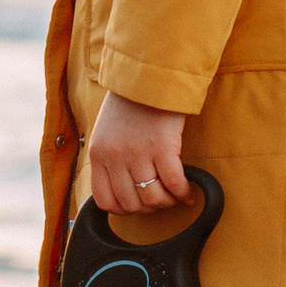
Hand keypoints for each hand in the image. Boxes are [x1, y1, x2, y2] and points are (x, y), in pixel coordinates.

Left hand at [85, 94, 190, 219]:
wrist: (148, 76)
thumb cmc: (130, 103)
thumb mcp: (106, 132)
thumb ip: (110, 158)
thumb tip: (123, 186)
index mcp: (98, 154)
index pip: (104, 200)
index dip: (123, 210)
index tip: (137, 206)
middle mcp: (115, 157)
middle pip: (131, 204)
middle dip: (149, 208)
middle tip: (161, 200)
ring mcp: (137, 154)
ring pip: (153, 198)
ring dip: (167, 203)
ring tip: (175, 196)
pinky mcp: (162, 147)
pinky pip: (174, 183)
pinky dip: (182, 192)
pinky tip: (187, 190)